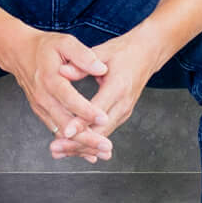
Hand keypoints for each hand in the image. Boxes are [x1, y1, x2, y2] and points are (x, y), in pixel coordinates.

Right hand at [3, 30, 111, 158]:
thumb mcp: (65, 42)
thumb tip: (100, 67)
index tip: (103, 117)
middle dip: (87, 137)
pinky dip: (72, 143)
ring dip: (81, 145)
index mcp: (50, 78)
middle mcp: (43, 97)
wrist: (19, 53)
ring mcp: (41, 107)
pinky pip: (57, 132)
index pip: (69, 98)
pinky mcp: (41, 113)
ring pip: (61, 132)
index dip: (86, 110)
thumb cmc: (45, 47)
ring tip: (102, 152)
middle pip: (65, 123)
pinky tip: (88, 152)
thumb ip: (83, 55)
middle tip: (106, 146)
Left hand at [48, 29, 166, 162]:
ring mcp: (124, 112)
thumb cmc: (124, 51)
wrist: (146, 54)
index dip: (81, 123)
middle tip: (55, 148)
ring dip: (80, 146)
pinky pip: (104, 132)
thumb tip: (61, 71)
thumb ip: (82, 64)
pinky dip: (88, 142)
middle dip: (76, 142)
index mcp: (118, 87)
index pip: (98, 111)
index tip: (66, 132)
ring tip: (58, 151)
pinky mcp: (121, 115)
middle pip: (100, 131)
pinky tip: (71, 148)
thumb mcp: (102, 52)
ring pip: (101, 137)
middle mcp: (123, 104)